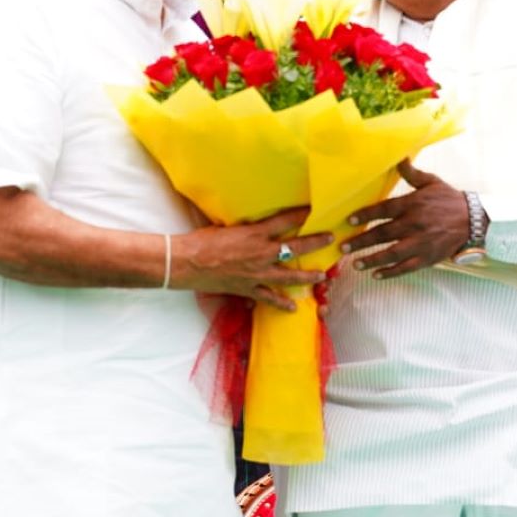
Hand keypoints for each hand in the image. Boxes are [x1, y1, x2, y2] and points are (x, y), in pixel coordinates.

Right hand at [174, 207, 331, 310]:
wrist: (187, 262)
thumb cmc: (202, 241)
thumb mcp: (227, 226)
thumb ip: (246, 227)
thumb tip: (255, 222)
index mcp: (255, 233)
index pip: (285, 220)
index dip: (301, 214)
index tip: (314, 209)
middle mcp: (261, 253)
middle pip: (295, 247)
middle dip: (315, 242)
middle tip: (330, 239)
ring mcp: (257, 273)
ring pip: (289, 276)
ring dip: (307, 276)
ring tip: (322, 275)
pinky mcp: (248, 288)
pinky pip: (268, 298)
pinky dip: (281, 303)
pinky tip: (293, 307)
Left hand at [340, 161, 469, 278]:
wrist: (474, 220)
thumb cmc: (450, 199)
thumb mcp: (431, 182)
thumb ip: (411, 173)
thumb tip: (399, 157)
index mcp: (412, 204)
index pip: (384, 210)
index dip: (365, 215)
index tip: (349, 220)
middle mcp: (414, 224)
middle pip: (382, 234)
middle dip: (360, 241)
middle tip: (343, 246)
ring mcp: (420, 243)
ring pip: (391, 254)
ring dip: (371, 259)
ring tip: (355, 264)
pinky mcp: (427, 258)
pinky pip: (406, 267)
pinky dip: (390, 272)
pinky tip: (376, 275)